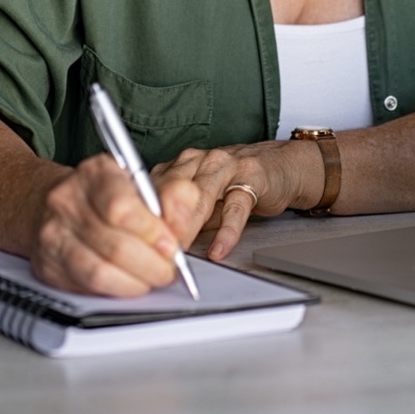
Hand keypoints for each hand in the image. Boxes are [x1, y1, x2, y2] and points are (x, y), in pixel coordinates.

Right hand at [27, 154, 200, 296]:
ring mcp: (53, 235)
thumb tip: (183, 224)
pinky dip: (115, 290)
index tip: (172, 245)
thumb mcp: (141, 181)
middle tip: (169, 269)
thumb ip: (172, 196)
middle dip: (151, 264)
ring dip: (136, 282)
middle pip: (114, 245)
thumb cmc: (105, 192)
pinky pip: (86, 287)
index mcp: (94, 172)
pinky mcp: (48, 266)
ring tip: (153, 278)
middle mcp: (67, 201)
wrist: (52, 202)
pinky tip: (130, 283)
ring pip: (99, 272)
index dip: (152, 232)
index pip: (121, 207)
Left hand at [153, 140, 323, 260]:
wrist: (280, 165)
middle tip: (154, 252)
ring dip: (188, 225)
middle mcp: (200, 160)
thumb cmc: (235, 184)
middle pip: (172, 189)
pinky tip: (219, 248)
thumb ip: (178, 217)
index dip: (142, 218)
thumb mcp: (201, 200)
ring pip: (201, 195)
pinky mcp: (252, 177)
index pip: (153, 189)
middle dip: (161, 223)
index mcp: (181, 165)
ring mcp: (226, 166)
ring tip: (180, 251)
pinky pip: (236, 206)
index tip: (134, 244)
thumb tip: (151, 248)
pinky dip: (227, 231)